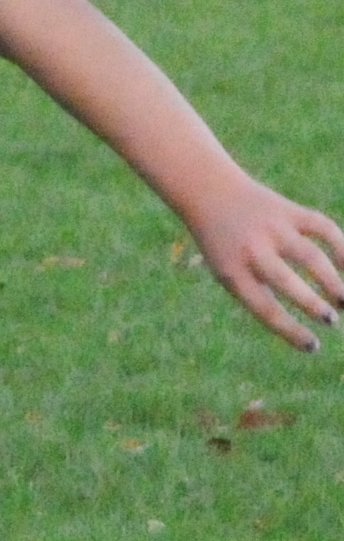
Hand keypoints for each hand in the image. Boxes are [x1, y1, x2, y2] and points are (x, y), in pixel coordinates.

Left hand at [184, 178, 343, 350]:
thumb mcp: (228, 270)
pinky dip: (342, 247)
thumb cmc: (225, 243)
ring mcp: (272, 228)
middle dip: (314, 306)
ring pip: (311, 257)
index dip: (292, 331)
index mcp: (232, 273)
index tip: (313, 346)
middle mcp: (252, 250)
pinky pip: (324, 229)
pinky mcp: (289, 211)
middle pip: (288, 283)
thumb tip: (309, 310)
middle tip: (332, 321)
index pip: (265, 310)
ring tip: (343, 301)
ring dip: (334, 282)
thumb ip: (261, 290)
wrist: (210, 194)